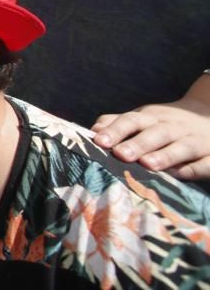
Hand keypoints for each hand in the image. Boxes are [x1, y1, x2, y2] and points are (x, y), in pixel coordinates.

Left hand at [92, 95, 209, 180]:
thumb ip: (117, 123)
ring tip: (147, 165)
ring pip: (181, 147)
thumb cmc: (165, 123)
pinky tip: (178, 176)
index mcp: (152, 118)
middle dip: (138, 144)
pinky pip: (203, 163)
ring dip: (165, 155)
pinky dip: (192, 169)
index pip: (131, 120)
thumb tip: (93, 131)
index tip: (99, 141)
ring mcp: (195, 141)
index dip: (115, 130)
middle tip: (121, 154)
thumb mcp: (143, 119)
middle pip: (156, 133)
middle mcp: (173, 127)